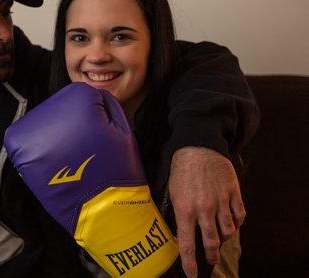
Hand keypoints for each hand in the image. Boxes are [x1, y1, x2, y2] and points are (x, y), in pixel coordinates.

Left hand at [169, 146, 244, 277]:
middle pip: (212, 242)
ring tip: (219, 238)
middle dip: (211, 255)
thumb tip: (182, 235)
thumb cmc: (182, 171)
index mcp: (184, 209)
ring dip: (224, 239)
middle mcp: (204, 208)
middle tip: (210, 258)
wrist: (198, 147)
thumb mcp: (172, 193)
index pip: (188, 244)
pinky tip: (230, 223)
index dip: (190, 264)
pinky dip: (236, 224)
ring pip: (228, 231)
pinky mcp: (233, 193)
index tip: (192, 275)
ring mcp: (221, 200)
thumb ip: (179, 214)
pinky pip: (239, 216)